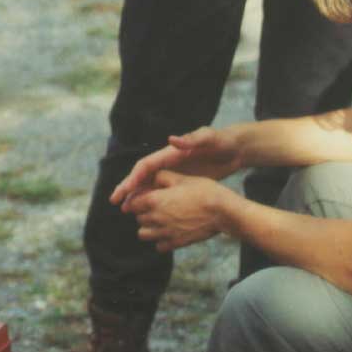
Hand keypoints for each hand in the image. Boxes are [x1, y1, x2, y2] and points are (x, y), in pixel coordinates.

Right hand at [110, 126, 241, 211]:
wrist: (236, 149)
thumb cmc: (223, 141)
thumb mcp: (209, 138)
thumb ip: (192, 139)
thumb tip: (171, 139)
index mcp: (170, 153)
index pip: (145, 165)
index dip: (133, 177)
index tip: (124, 190)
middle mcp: (167, 162)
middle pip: (142, 176)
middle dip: (127, 188)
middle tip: (115, 202)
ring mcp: (173, 172)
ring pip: (149, 185)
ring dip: (136, 196)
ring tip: (125, 209)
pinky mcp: (181, 181)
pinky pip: (161, 192)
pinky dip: (152, 200)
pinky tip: (148, 212)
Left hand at [123, 170, 228, 251]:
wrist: (223, 211)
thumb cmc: (204, 191)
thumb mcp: (182, 178)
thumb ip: (162, 177)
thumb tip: (151, 179)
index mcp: (154, 200)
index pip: (131, 203)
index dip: (136, 200)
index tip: (143, 199)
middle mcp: (156, 218)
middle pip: (138, 218)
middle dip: (143, 213)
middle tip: (156, 207)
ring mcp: (165, 232)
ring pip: (143, 234)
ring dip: (149, 228)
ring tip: (160, 221)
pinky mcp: (175, 243)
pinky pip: (159, 246)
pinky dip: (161, 240)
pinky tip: (170, 231)